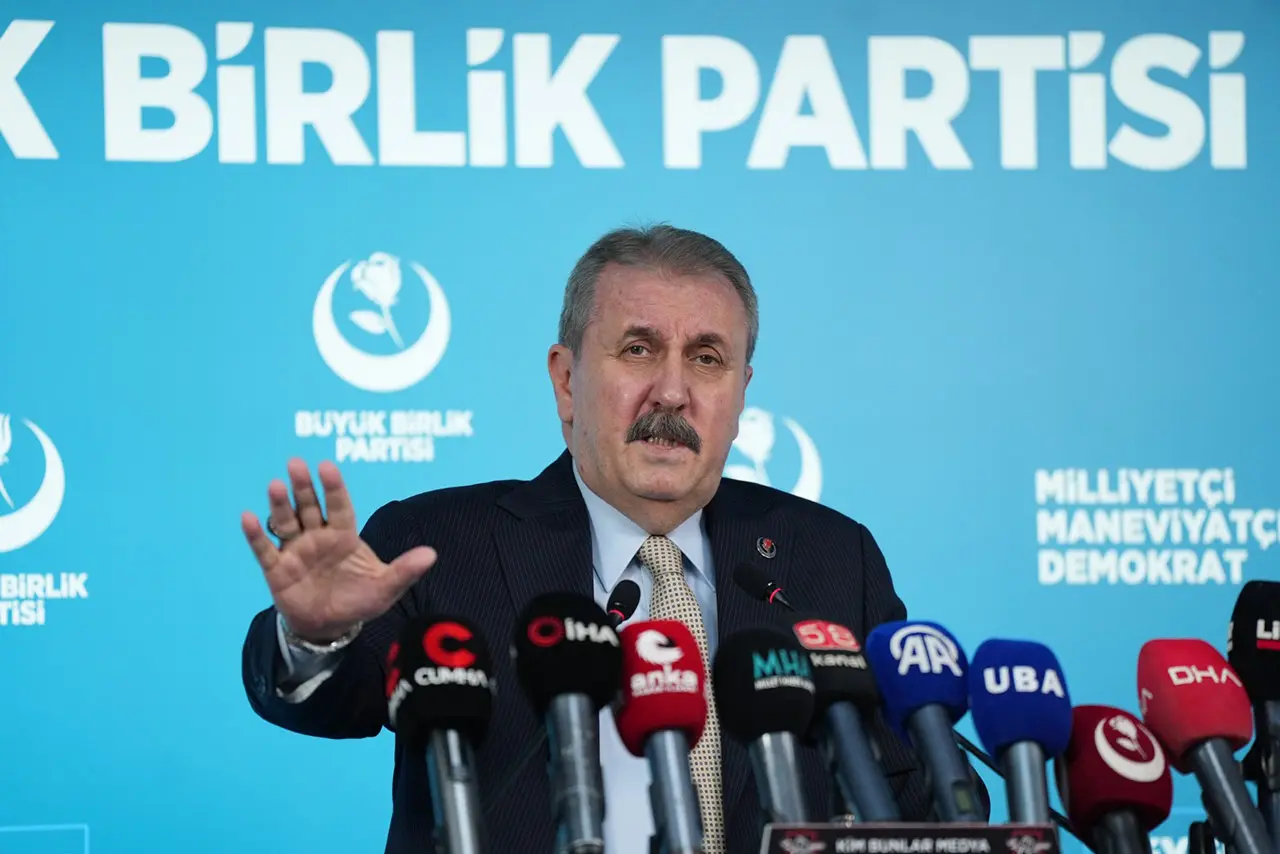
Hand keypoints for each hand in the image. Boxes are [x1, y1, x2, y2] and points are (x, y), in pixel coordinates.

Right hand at [241, 459, 436, 641]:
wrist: (329, 627)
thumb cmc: (358, 600)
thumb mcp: (385, 588)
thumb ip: (404, 570)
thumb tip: (432, 555)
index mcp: (344, 536)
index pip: (339, 507)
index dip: (334, 488)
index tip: (327, 466)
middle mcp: (317, 537)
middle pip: (309, 507)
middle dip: (304, 487)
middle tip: (296, 463)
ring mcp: (295, 551)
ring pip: (286, 522)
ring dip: (280, 505)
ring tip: (275, 485)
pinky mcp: (277, 570)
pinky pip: (264, 550)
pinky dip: (256, 535)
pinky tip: (247, 517)